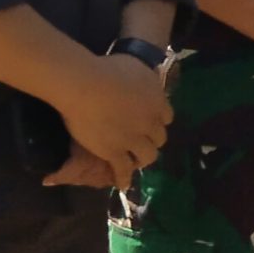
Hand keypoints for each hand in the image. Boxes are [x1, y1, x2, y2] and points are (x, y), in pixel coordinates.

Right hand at [51, 53, 172, 187]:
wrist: (86, 85)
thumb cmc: (106, 68)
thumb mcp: (134, 68)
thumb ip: (142, 78)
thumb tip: (140, 78)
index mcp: (158, 101)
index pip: (167, 117)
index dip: (157, 121)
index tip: (150, 122)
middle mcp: (151, 122)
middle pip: (159, 138)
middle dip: (151, 140)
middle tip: (141, 142)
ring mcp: (134, 139)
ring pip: (147, 155)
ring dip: (142, 158)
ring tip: (136, 161)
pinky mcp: (115, 152)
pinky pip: (124, 169)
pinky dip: (125, 178)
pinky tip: (124, 184)